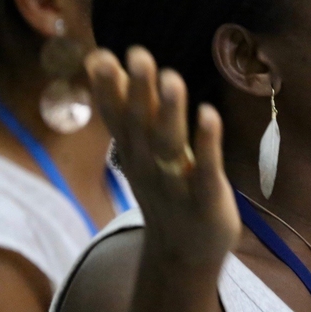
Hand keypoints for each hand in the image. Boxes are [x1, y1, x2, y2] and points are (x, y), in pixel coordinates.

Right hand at [86, 47, 239, 269]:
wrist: (182, 256)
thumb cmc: (165, 193)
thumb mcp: (141, 156)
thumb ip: (130, 114)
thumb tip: (106, 69)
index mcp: (134, 154)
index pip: (117, 118)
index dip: (108, 89)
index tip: (101, 56)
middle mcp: (150, 166)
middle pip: (141, 126)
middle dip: (139, 91)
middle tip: (138, 55)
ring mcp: (177, 182)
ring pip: (170, 144)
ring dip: (170, 112)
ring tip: (172, 78)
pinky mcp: (206, 197)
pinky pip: (205, 168)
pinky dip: (206, 143)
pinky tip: (208, 114)